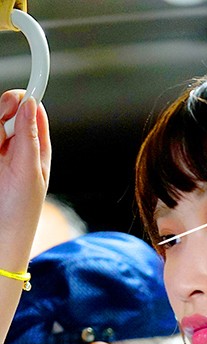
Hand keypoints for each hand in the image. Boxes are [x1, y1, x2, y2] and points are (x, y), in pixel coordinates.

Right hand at [0, 92, 50, 343]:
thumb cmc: (20, 214)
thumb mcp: (30, 172)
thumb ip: (28, 137)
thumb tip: (30, 103)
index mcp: (34, 152)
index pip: (31, 115)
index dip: (24, 102)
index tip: (18, 98)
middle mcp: (12, 150)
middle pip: (4, 115)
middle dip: (2, 113)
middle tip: (3, 117)